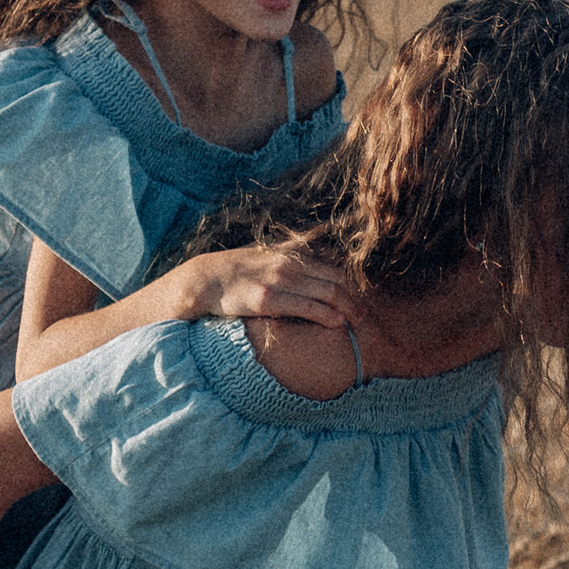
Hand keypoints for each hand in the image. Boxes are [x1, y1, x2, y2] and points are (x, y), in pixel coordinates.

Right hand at [171, 247, 360, 329]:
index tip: (361, 297)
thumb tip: (309, 245)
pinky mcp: (268, 300)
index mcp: (291, 254)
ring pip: (328, 292)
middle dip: (356, 297)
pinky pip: (307, 307)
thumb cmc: (235, 269)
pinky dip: (327, 315)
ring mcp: (280, 281)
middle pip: (337, 279)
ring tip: (358, 322)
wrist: (204, 280)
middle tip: (364, 314)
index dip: (352, 283)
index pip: (333, 266)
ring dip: (348, 308)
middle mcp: (289, 264)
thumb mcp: (265, 253)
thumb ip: (288, 251)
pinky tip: (338, 323)